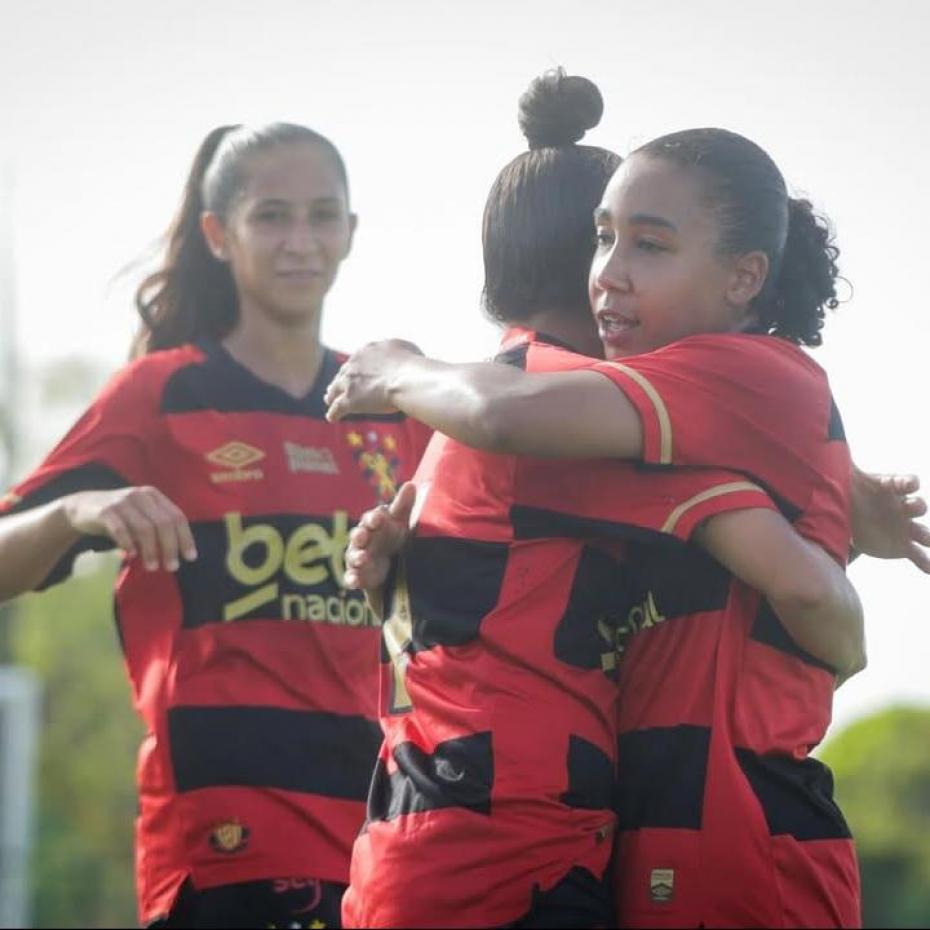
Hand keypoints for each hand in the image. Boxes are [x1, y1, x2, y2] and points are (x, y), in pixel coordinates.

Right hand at [62, 486, 196, 571]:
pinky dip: (128, 543)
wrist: (83, 507)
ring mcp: (122, 501)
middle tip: (172, 567)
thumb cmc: (120, 517)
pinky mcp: (104, 511)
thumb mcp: (142, 517)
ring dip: (151, 550)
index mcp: (154, 496)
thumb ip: (158, 530)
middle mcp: (140, 496)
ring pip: (144, 528)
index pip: (177, 516)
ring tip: (153, 567)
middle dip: (170, 547)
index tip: (190, 558)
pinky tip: (131, 555)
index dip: (185, 538)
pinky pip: (120, 529)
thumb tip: (178, 554)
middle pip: (163, 523)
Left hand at [325, 340, 422, 421]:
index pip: (358, 360)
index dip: (356, 368)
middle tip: (337, 386)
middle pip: (343, 373)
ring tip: (329, 400)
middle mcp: (354, 363)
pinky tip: (332, 418)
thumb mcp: (407, 349)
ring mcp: (349, 382)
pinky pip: (337, 408)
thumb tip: (401, 357)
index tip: (357, 373)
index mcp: (367, 351)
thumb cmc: (413, 365)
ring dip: (331, 395)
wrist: (407, 379)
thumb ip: (398, 351)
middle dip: (341, 380)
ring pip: (334, 389)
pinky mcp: (350, 400)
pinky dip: (333, 414)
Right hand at [344, 482, 415, 589]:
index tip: (378, 519)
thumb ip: (403, 505)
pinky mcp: (357, 575)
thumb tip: (411, 484)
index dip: (373, 519)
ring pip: (353, 556)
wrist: (389, 564)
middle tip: (363, 536)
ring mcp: (358, 557)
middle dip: (359, 535)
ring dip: (357, 557)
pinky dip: (351, 579)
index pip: (371, 518)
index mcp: (372, 524)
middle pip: (358, 535)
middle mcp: (361, 539)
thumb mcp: (400, 522)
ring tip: (362, 559)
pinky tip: (353, 581)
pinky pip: (351, 577)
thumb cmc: (393, 536)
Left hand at [850, 469, 929, 573]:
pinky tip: (929, 570)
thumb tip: (829, 444)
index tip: (909, 484)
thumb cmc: (852, 491)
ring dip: (927, 537)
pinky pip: (916, 554)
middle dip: (917, 506)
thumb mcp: (846, 476)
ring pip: (921, 532)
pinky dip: (925, 562)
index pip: (906, 482)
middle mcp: (903, 507)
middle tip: (914, 507)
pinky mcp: (901, 546)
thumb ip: (843, 464)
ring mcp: (904, 527)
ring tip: (929, 543)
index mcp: (892, 488)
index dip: (908, 482)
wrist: (850, 514)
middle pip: (917, 506)